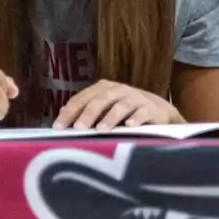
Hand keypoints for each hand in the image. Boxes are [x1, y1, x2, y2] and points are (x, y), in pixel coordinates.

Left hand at [54, 80, 183, 131]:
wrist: (158, 111)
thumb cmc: (125, 113)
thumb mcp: (104, 110)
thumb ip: (86, 113)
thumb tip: (62, 120)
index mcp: (103, 89)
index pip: (83, 98)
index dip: (70, 112)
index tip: (59, 127)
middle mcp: (118, 90)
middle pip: (101, 100)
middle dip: (88, 114)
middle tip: (78, 128)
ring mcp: (136, 98)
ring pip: (121, 106)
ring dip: (110, 117)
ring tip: (101, 130)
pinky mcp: (151, 109)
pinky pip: (143, 112)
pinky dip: (136, 119)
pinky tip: (130, 126)